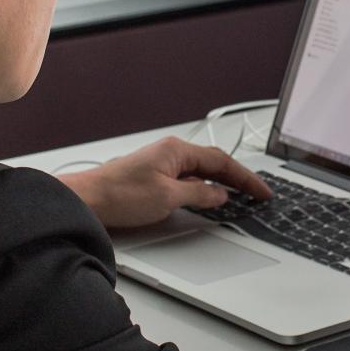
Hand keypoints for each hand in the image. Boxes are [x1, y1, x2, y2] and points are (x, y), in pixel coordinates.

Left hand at [58, 136, 270, 231]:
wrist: (88, 200)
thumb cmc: (119, 194)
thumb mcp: (168, 198)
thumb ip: (198, 195)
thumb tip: (219, 195)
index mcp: (177, 150)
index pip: (221, 162)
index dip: (245, 178)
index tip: (261, 190)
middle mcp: (170, 152)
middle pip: (213, 164)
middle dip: (237, 179)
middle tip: (257, 194)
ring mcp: (161, 163)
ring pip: (200, 171)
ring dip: (220, 183)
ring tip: (240, 196)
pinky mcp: (153, 175)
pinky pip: (187, 178)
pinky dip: (203, 188)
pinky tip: (207, 198)